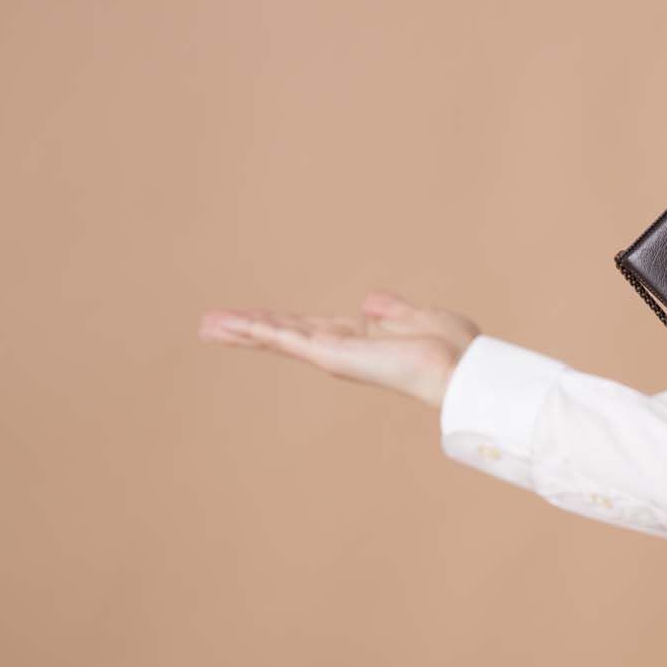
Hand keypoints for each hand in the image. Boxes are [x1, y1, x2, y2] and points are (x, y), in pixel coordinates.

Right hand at [198, 291, 479, 407]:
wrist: (460, 366)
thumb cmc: (449, 346)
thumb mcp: (415, 316)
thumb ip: (390, 310)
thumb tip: (369, 300)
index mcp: (359, 337)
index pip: (308, 327)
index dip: (278, 320)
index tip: (249, 316)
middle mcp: (341, 347)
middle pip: (283, 333)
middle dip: (247, 327)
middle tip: (209, 324)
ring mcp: (334, 353)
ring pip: (277, 336)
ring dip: (241, 329)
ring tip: (206, 325)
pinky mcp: (332, 354)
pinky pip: (287, 337)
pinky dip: (258, 330)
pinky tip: (231, 325)